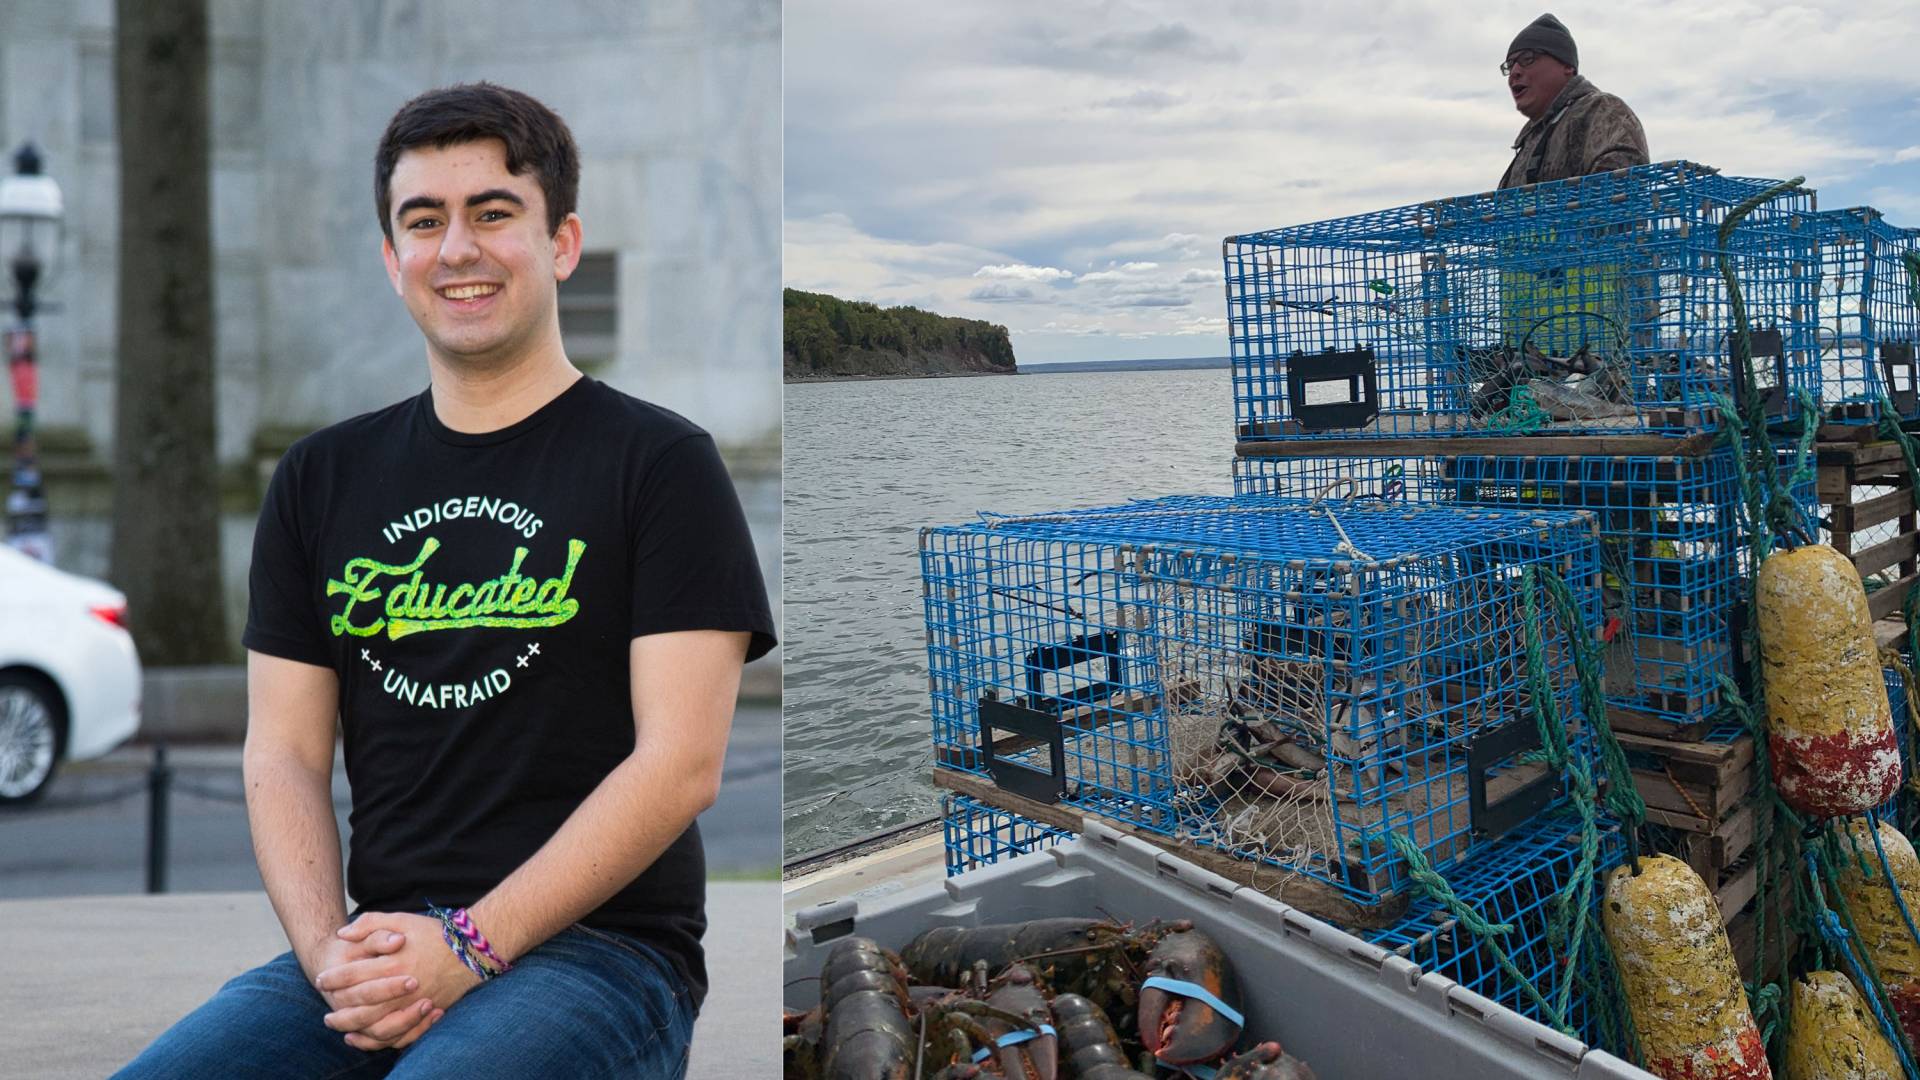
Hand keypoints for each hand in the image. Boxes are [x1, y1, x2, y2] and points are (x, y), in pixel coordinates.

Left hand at [322, 911, 483, 1050]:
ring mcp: (413, 1005)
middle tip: (325, 1003)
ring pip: (374, 1025)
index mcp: (392, 962)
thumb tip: (342, 934)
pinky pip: (396, 1035)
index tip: (321, 979)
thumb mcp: (402, 920)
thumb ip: (370, 923)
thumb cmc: (434, 933)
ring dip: (350, 1026)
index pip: (352, 975)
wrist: (472, 950)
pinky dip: (376, 1040)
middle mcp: (401, 988)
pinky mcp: (424, 1016)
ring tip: (336, 1024)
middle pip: (358, 1005)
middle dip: (336, 1006)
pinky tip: (362, 1037)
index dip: (333, 978)